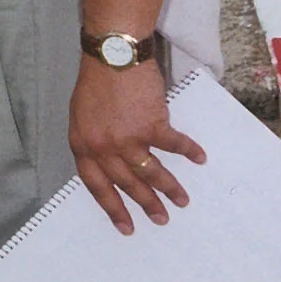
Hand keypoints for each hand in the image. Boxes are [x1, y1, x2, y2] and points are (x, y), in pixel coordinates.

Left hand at [68, 56, 204, 233]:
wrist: (112, 55)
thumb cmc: (96, 82)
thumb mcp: (81, 116)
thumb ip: (93, 142)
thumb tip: (109, 166)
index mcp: (82, 144)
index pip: (96, 185)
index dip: (112, 207)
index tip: (126, 226)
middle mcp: (103, 146)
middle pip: (127, 184)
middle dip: (146, 205)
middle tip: (161, 219)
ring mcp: (127, 138)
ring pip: (151, 173)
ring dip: (169, 189)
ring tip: (182, 200)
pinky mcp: (151, 125)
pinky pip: (174, 146)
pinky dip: (189, 152)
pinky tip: (199, 158)